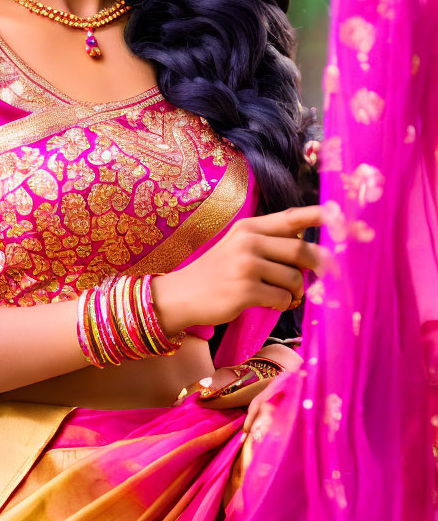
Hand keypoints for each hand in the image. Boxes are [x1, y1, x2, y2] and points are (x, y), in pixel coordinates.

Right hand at [155, 206, 332, 332]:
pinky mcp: (245, 290)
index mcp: (248, 227)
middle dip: (318, 266)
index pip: (289, 218)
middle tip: (325, 276)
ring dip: (297, 292)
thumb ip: (269, 244)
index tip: (339, 214)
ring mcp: (246, 265)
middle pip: (300, 251)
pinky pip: (283, 299)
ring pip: (294, 278)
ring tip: (286, 296)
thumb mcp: (238, 247)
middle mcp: (248, 241)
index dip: (316, 216)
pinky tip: (270, 304)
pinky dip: (283, 305)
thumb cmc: (217, 273)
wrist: (181, 295)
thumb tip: (310, 254)